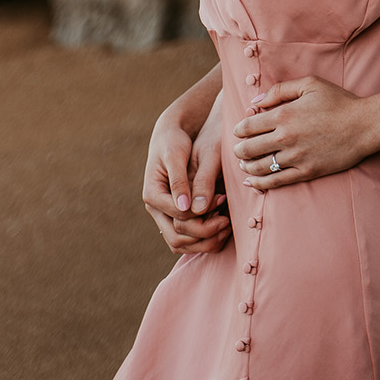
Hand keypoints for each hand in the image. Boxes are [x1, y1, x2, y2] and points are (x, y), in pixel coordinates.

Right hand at [143, 98, 231, 254]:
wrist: (169, 137)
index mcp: (152, 194)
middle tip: (227, 220)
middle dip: (204, 233)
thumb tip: (186, 207)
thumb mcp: (176, 155)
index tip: (223, 199)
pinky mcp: (173, 216)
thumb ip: (180, 180)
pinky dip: (202, 238)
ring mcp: (163, 215)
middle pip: (177, 237)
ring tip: (226, 223)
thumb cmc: (174, 142)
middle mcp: (155, 209)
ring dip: (204, 240)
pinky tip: (220, 223)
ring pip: (180, 243)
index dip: (202, 214)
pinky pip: (185, 238)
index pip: (178, 217)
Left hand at [233, 77, 377, 190]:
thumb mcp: (310, 84)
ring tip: (243, 165)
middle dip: (238, 150)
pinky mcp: (306, 172)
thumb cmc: (338, 101)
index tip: (237, 131)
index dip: (238, 129)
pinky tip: (253, 183)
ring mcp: (295, 157)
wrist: (363, 125)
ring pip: (260, 167)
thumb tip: (256, 102)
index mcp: (284, 115)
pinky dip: (260, 184)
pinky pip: (277, 181)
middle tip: (237, 149)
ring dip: (246, 167)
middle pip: (249, 148)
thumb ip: (280, 90)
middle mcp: (286, 138)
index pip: (248, 126)